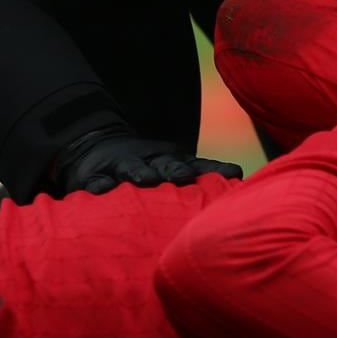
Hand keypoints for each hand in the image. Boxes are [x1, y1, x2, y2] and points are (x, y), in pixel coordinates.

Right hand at [52, 125, 243, 196]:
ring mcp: (122, 168)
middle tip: (185, 177)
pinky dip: (99, 185)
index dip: (215, 170)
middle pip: (167, 166)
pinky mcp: (94, 177)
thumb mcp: (176, 167)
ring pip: (132, 170)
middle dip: (177, 171)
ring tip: (145, 179)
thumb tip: (241, 178)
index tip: (233, 175)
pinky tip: (102, 190)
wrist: (96, 147)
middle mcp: (151, 163)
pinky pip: (96, 182)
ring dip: (139, 173)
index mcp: (174, 163)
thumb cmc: (147, 166)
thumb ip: (206, 174)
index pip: (199, 166)